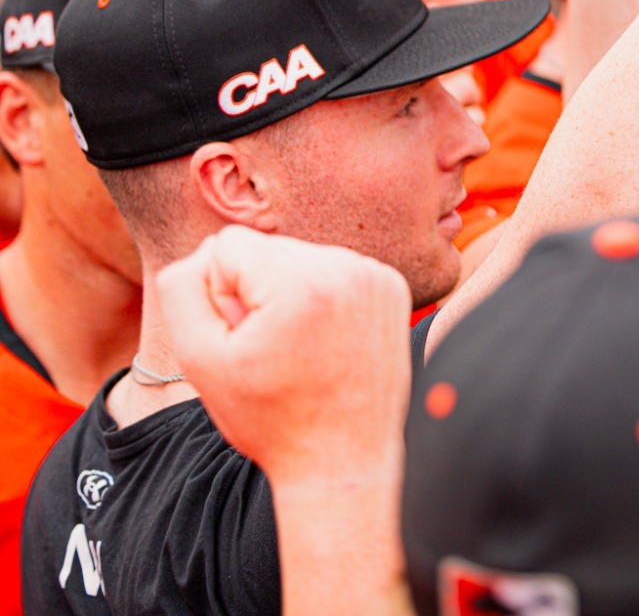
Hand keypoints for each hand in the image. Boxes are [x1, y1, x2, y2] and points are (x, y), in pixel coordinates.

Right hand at [155, 226, 411, 484]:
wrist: (344, 457)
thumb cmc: (269, 417)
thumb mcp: (199, 357)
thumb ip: (183, 287)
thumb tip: (208, 248)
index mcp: (301, 283)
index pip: (227, 244)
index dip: (219, 294)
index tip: (243, 338)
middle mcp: (347, 268)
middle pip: (266, 248)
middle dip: (255, 292)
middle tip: (272, 349)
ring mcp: (376, 276)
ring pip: (299, 256)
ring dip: (288, 293)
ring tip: (300, 348)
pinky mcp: (392, 286)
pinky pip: (334, 269)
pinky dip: (321, 297)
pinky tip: (325, 342)